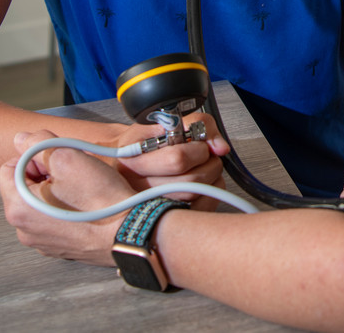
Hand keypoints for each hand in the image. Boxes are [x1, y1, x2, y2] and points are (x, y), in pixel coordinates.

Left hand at [0, 129, 133, 265]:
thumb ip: (37, 143)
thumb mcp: (67, 156)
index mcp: (18, 208)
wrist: (130, 231)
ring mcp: (42, 242)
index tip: (58, 160)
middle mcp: (24, 229)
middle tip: (73, 173)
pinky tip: (86, 206)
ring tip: (82, 190)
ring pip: (41, 204)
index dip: (35, 157)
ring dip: (57, 193)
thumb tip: (22, 139)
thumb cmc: (100, 199)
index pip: (10, 167)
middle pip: (26, 187)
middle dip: (46, 175)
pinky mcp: (60, 248)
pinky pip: (56, 221)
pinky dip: (67, 211)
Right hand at [108, 112, 229, 208]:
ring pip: (197, 196)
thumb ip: (196, 124)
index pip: (178, 159)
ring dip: (211, 177)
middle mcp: (136, 190)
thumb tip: (220, 147)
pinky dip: (211, 193)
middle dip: (209, 163)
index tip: (199, 144)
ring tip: (201, 167)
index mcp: (133, 161)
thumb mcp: (162, 122)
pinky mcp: (165, 221)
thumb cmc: (143, 142)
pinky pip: (202, 210)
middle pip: (191, 181)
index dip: (198, 149)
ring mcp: (150, 209)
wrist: (123, 163)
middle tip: (205, 156)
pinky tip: (202, 184)